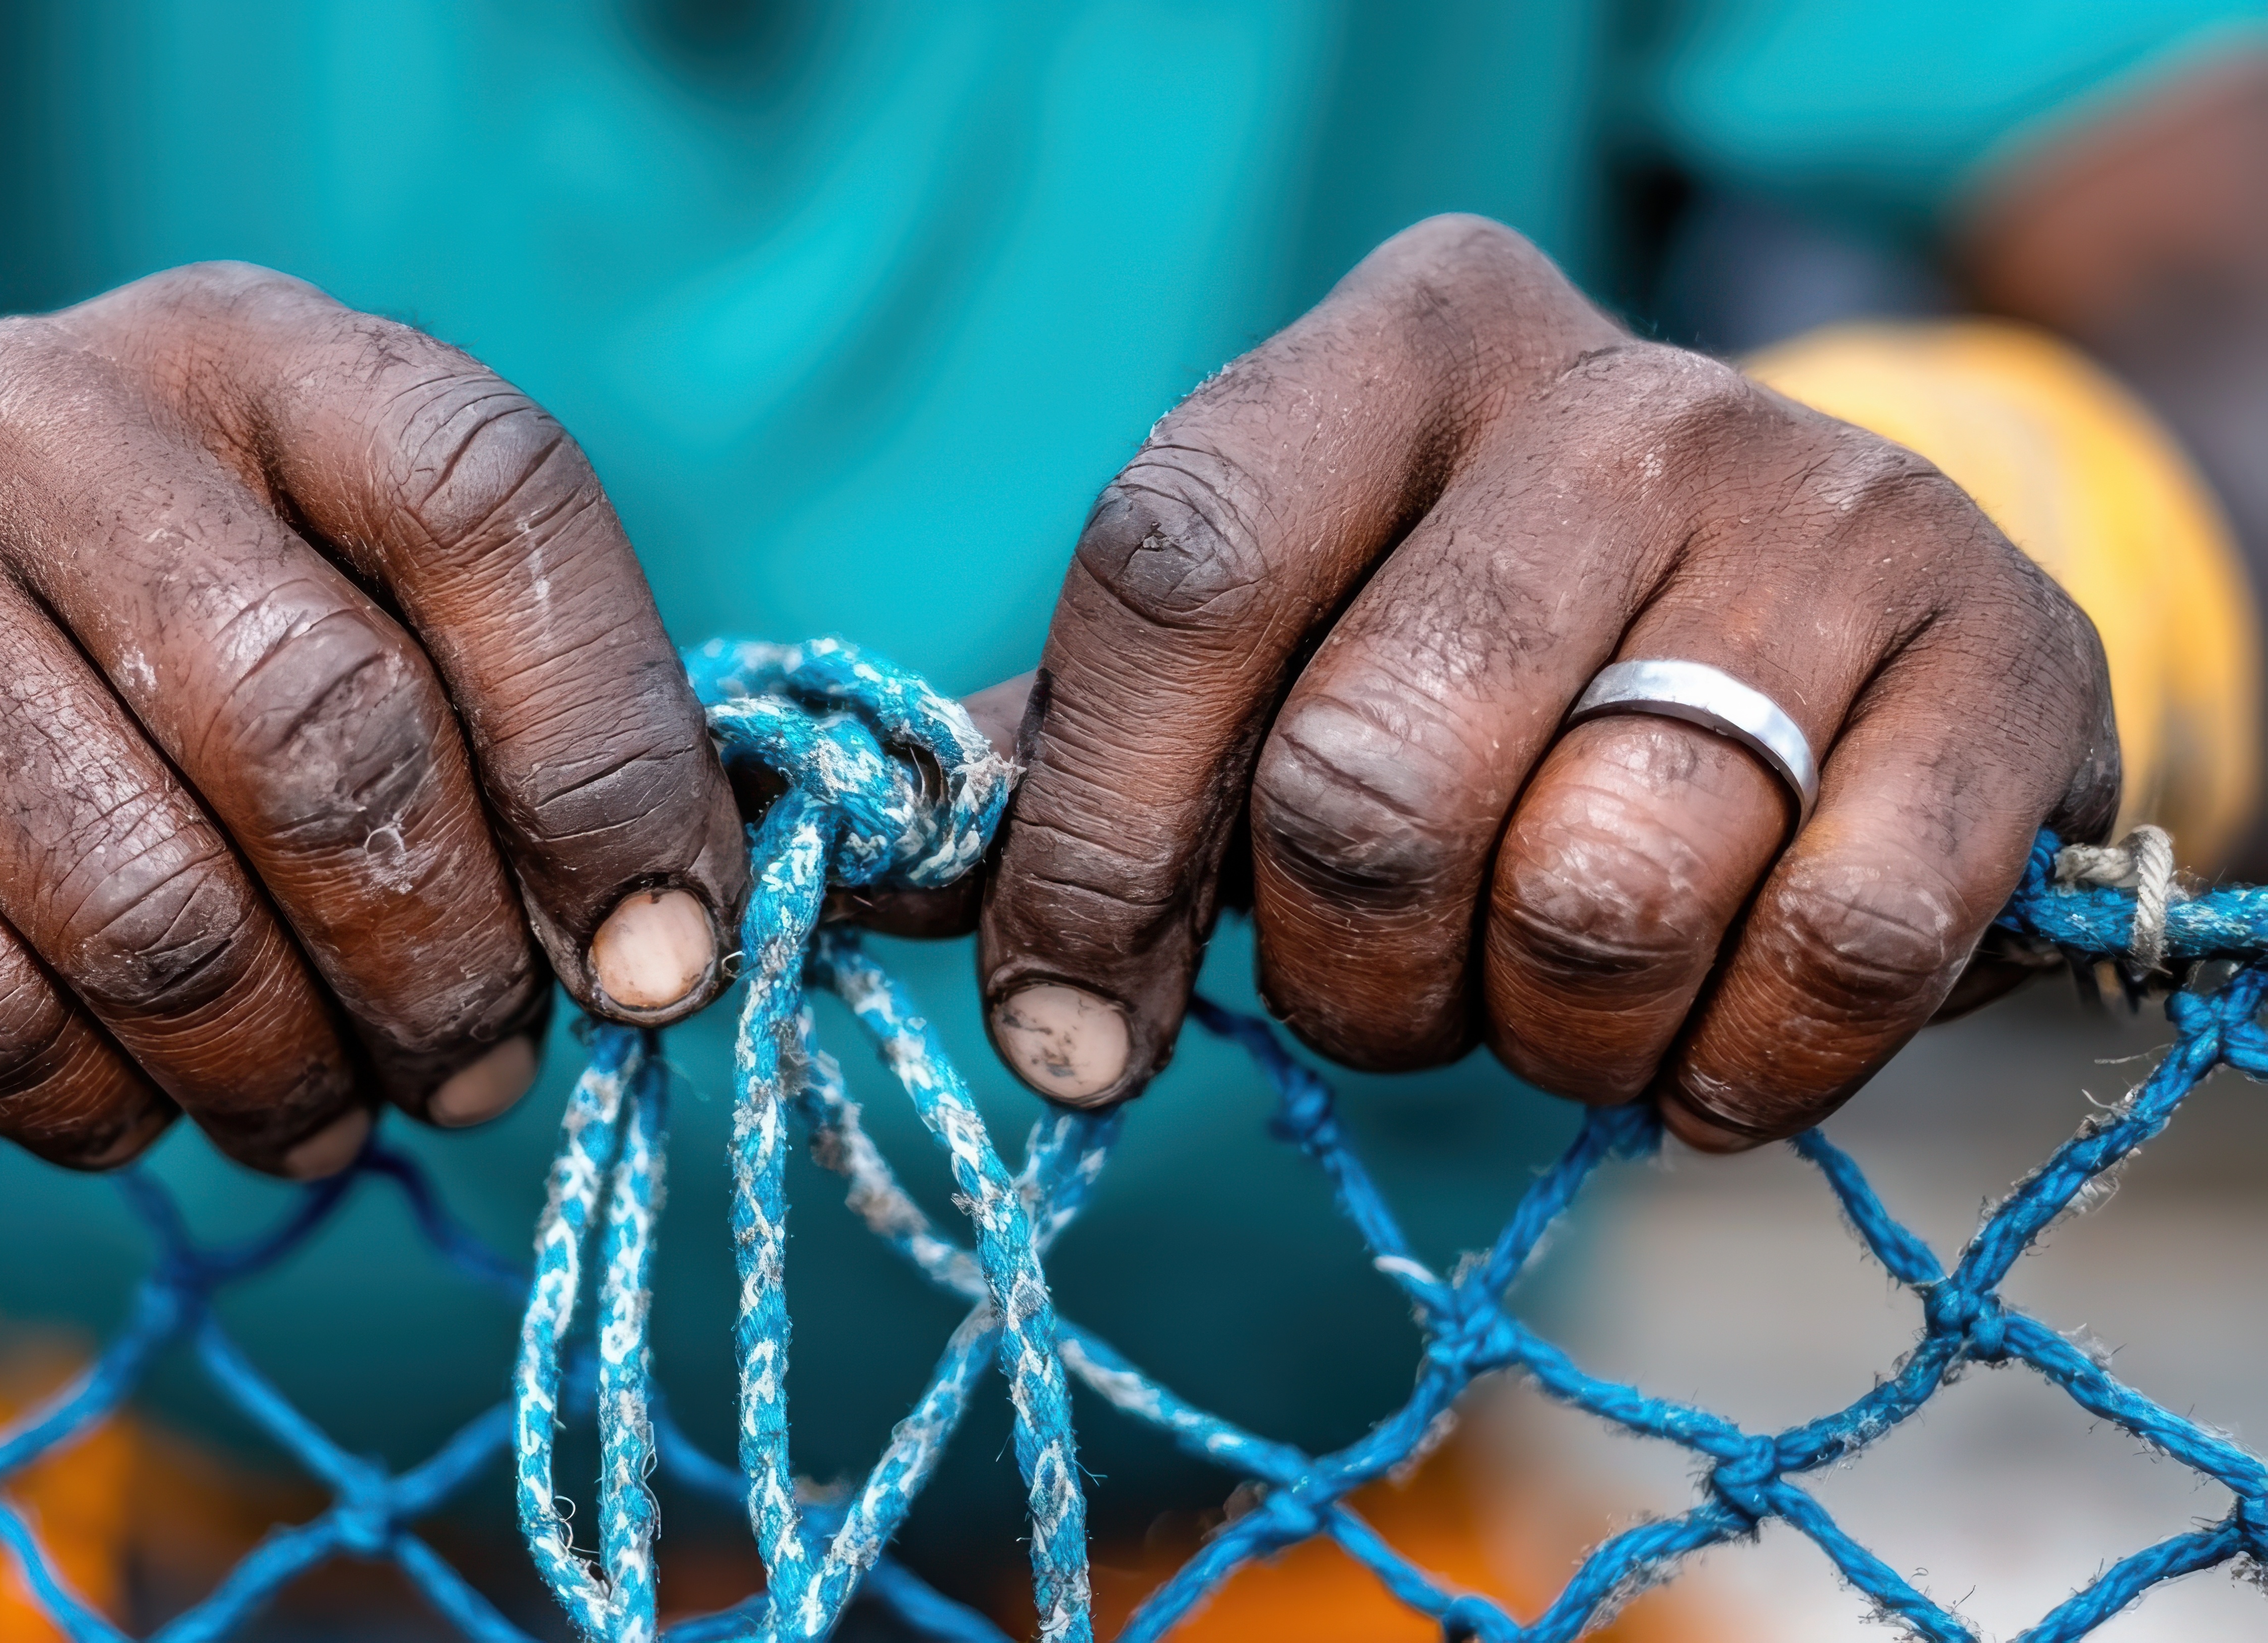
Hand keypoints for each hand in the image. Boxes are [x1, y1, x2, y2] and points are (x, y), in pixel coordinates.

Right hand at [0, 265, 744, 1174]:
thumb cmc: (169, 620)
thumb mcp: (353, 592)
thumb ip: (528, 728)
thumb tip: (670, 953)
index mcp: (258, 348)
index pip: (490, 503)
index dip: (608, 757)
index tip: (659, 954)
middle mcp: (42, 413)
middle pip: (323, 733)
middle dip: (442, 966)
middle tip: (477, 1070)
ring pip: (152, 910)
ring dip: (285, 1070)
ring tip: (331, 1116)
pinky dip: (103, 1106)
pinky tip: (154, 1105)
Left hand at [976, 215, 2116, 1148]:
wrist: (1842, 636)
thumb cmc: (1495, 665)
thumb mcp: (1283, 656)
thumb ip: (1083, 756)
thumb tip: (860, 873)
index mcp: (1392, 353)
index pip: (1174, 574)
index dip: (1093, 838)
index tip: (1068, 1023)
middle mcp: (1617, 398)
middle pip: (1369, 782)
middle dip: (1347, 973)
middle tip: (1392, 981)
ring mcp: (1832, 518)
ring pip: (1596, 898)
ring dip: (1541, 1029)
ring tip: (1559, 982)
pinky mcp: (2005, 668)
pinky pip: (1824, 956)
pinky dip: (1734, 1065)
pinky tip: (1710, 1027)